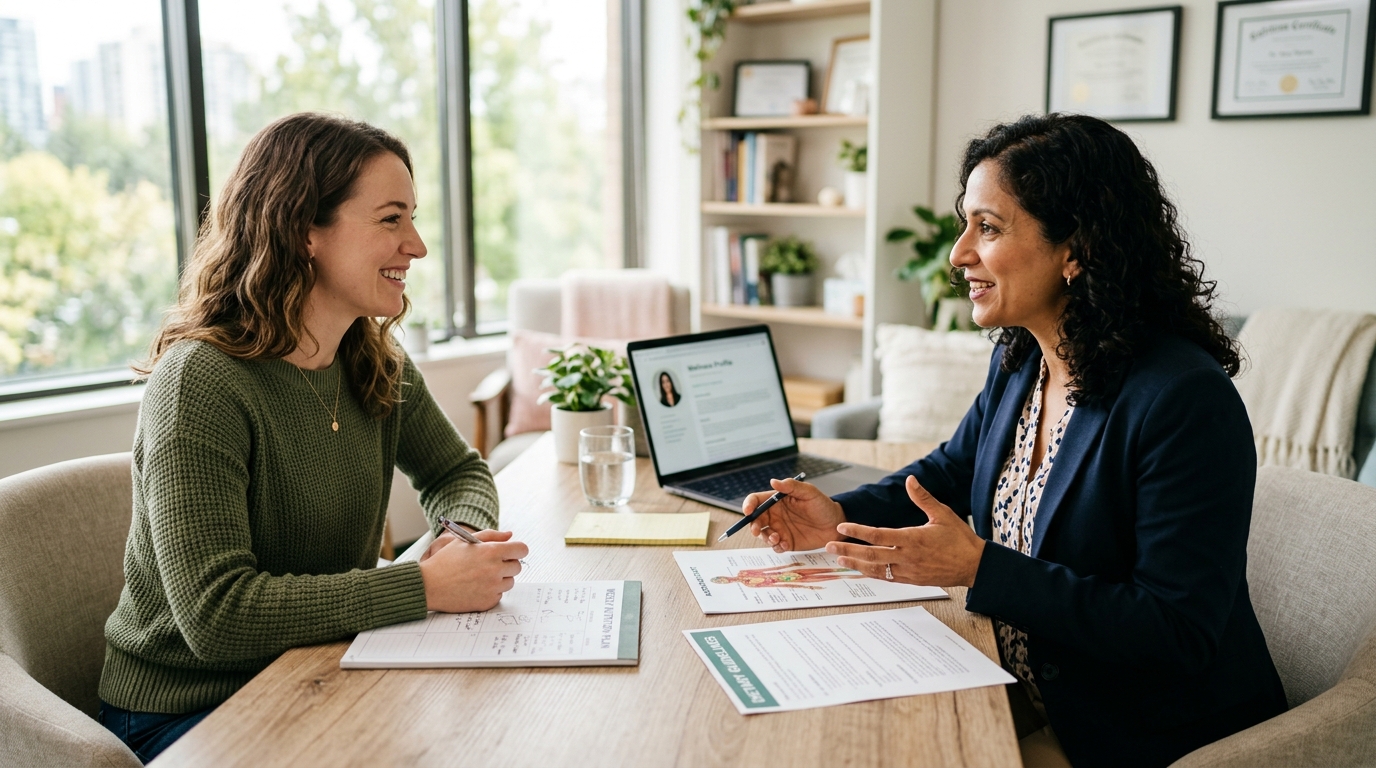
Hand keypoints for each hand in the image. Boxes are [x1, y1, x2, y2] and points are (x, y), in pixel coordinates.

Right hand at [418, 529, 527, 611]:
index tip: (511, 552)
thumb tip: (510, 536)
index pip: (522, 550)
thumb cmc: (445, 561)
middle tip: (490, 564)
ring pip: (509, 582)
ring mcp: (492, 588)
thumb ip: (491, 536)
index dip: (517, 550)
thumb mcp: (465, 541)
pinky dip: (491, 592)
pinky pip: (498, 595)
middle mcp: (495, 570)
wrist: (428, 585)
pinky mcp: (487, 602)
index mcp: (492, 552)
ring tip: (480, 576)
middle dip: (507, 564)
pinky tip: (475, 587)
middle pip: (517, 567)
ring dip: (500, 579)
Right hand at [743, 477, 845, 552]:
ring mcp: (780, 529)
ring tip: (777, 538)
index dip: (748, 505)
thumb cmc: (823, 505)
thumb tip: (773, 481)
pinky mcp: (787, 542)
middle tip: (757, 530)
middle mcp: (775, 515)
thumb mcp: (809, 492)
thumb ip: (792, 486)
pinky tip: (786, 544)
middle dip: (752, 525)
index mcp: (777, 500)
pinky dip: (777, 546)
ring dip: (765, 537)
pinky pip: (775, 546)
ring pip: (763, 534)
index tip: (747, 512)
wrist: (836, 524)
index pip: (757, 500)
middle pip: (755, 519)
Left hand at [825, 476, 985, 587]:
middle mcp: (908, 557)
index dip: (857, 531)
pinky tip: (861, 570)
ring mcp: (909, 571)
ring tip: (840, 560)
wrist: (975, 566)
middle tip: (829, 547)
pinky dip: (872, 573)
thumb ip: (922, 498)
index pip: (878, 535)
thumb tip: (910, 480)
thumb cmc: (960, 540)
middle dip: (848, 550)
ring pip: (877, 569)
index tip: (842, 527)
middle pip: (871, 554)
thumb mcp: (942, 514)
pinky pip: (887, 577)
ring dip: (856, 564)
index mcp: (912, 539)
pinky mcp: (912, 581)